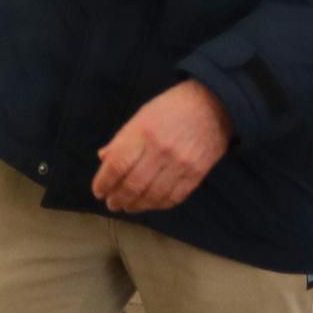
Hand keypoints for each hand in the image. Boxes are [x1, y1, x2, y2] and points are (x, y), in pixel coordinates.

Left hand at [91, 79, 231, 213]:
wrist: (213, 105)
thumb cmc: (172, 108)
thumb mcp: (142, 116)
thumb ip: (122, 139)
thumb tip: (104, 159)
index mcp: (143, 132)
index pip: (117, 165)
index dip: (104, 182)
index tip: (99, 191)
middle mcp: (160, 150)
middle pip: (133, 185)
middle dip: (118, 199)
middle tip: (112, 204)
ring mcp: (180, 164)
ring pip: (152, 196)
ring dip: (136, 205)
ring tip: (128, 207)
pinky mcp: (196, 174)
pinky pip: (173, 198)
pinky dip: (158, 205)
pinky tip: (149, 204)